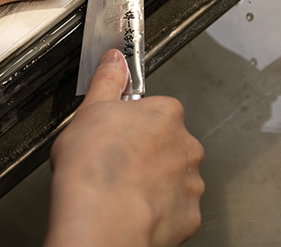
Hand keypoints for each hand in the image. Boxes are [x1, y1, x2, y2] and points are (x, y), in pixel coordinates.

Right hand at [45, 50, 204, 246]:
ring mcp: (190, 183)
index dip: (132, 123)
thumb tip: (114, 59)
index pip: (156, 110)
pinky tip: (133, 209)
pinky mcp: (188, 217)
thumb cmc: (94, 168)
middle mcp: (186, 146)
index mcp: (166, 114)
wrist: (101, 221)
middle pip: (167, 144)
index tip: (116, 133)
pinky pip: (174, 209)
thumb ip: (108, 80)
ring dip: (153, 182)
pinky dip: (158, 210)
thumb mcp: (91, 109)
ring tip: (121, 191)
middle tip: (116, 164)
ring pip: (173, 177)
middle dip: (147, 153)